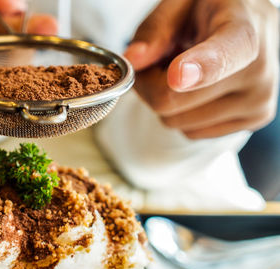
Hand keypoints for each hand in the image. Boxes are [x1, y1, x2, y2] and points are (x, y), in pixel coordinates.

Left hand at [124, 0, 278, 138]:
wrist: (249, 22)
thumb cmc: (212, 9)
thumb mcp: (180, 3)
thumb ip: (155, 29)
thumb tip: (134, 59)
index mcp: (243, 31)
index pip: (226, 54)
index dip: (199, 69)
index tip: (176, 76)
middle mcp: (258, 71)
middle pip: (172, 100)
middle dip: (152, 82)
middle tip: (162, 59)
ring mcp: (258, 101)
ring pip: (175, 121)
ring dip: (166, 98)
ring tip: (184, 70)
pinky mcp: (252, 122)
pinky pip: (190, 132)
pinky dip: (182, 113)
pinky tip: (197, 89)